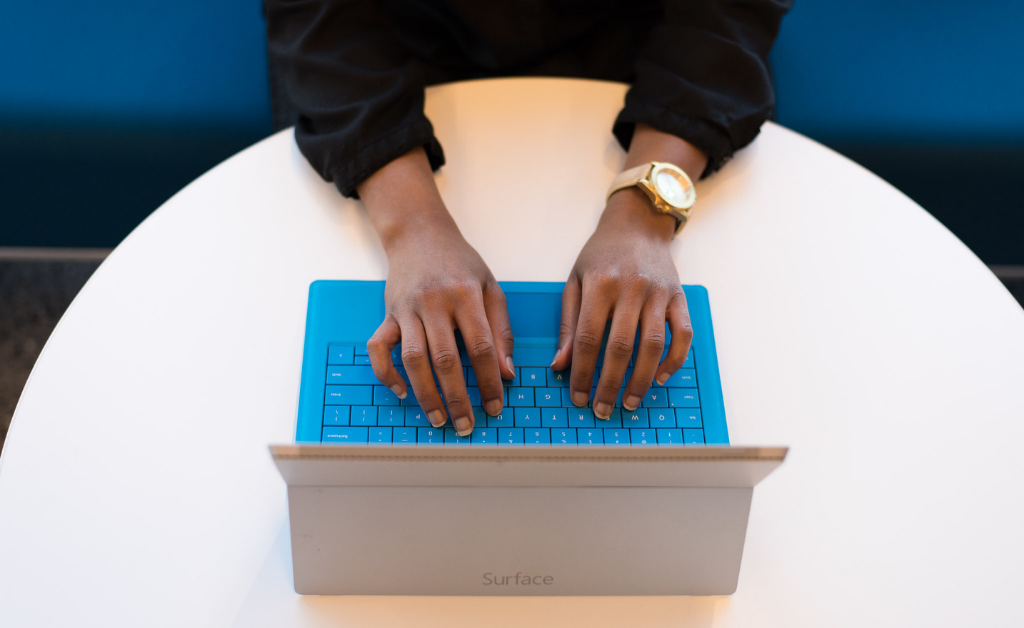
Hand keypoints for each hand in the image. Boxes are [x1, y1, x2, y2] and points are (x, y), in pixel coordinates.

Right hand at [358, 148, 513, 436]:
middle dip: (457, 397)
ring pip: (413, 359)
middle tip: (466, 425)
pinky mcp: (387, 313)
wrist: (419, 233)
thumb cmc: (459, 262)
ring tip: (438, 419)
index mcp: (466, 295)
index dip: (489, 380)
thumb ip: (501, 329)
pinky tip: (401, 392)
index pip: (481, 346)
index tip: (495, 406)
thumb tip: (506, 373)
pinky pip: (378, 348)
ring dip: (425, 393)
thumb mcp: (490, 287)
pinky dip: (386, 373)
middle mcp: (434, 303)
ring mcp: (407, 309)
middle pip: (446, 359)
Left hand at [551, 188, 692, 417]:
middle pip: (620, 347)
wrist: (638, 224)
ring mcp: (659, 293)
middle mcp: (631, 289)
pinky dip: (674, 360)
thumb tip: (559, 366)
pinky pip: (682, 334)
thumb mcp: (575, 280)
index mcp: (600, 284)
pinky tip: (661, 377)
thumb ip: (567, 323)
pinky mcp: (679, 297)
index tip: (578, 397)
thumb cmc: (601, 254)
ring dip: (642, 379)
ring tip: (629, 402)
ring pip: (653, 345)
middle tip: (602, 409)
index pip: (588, 338)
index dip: (582, 372)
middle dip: (609, 384)